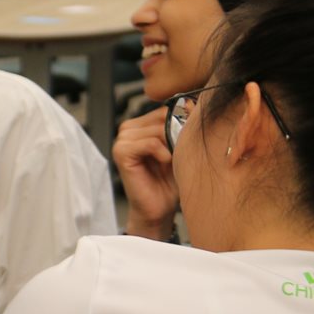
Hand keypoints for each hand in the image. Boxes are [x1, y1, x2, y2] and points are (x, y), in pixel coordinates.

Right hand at [111, 112, 178, 239]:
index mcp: (141, 124)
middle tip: (180, 154)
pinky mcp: (121, 153)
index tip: (189, 140)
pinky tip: (164, 163)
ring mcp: (122, 140)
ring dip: (171, 146)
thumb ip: (181, 126)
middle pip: (162, 117)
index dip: (182, 122)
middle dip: (177, 136)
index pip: (165, 109)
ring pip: (158, 129)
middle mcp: (128, 128)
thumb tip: (192, 104)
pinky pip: (150, 143)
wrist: (159, 208)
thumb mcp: (180, 148)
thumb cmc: (170, 181)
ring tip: (171, 161)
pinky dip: (162, 153)